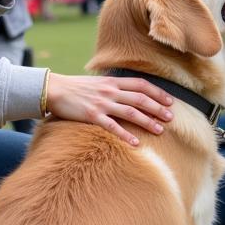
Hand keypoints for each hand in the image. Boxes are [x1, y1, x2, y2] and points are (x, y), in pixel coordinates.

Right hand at [46, 73, 174, 145]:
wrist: (54, 89)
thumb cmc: (75, 87)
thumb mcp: (97, 82)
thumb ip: (112, 87)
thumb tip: (127, 93)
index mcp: (112, 81)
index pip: (141, 84)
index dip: (157, 93)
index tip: (170, 101)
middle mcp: (110, 91)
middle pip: (140, 98)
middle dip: (158, 108)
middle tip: (171, 117)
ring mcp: (102, 103)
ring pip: (131, 112)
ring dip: (147, 121)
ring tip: (160, 130)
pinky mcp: (92, 116)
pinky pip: (113, 127)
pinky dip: (126, 135)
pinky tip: (136, 143)